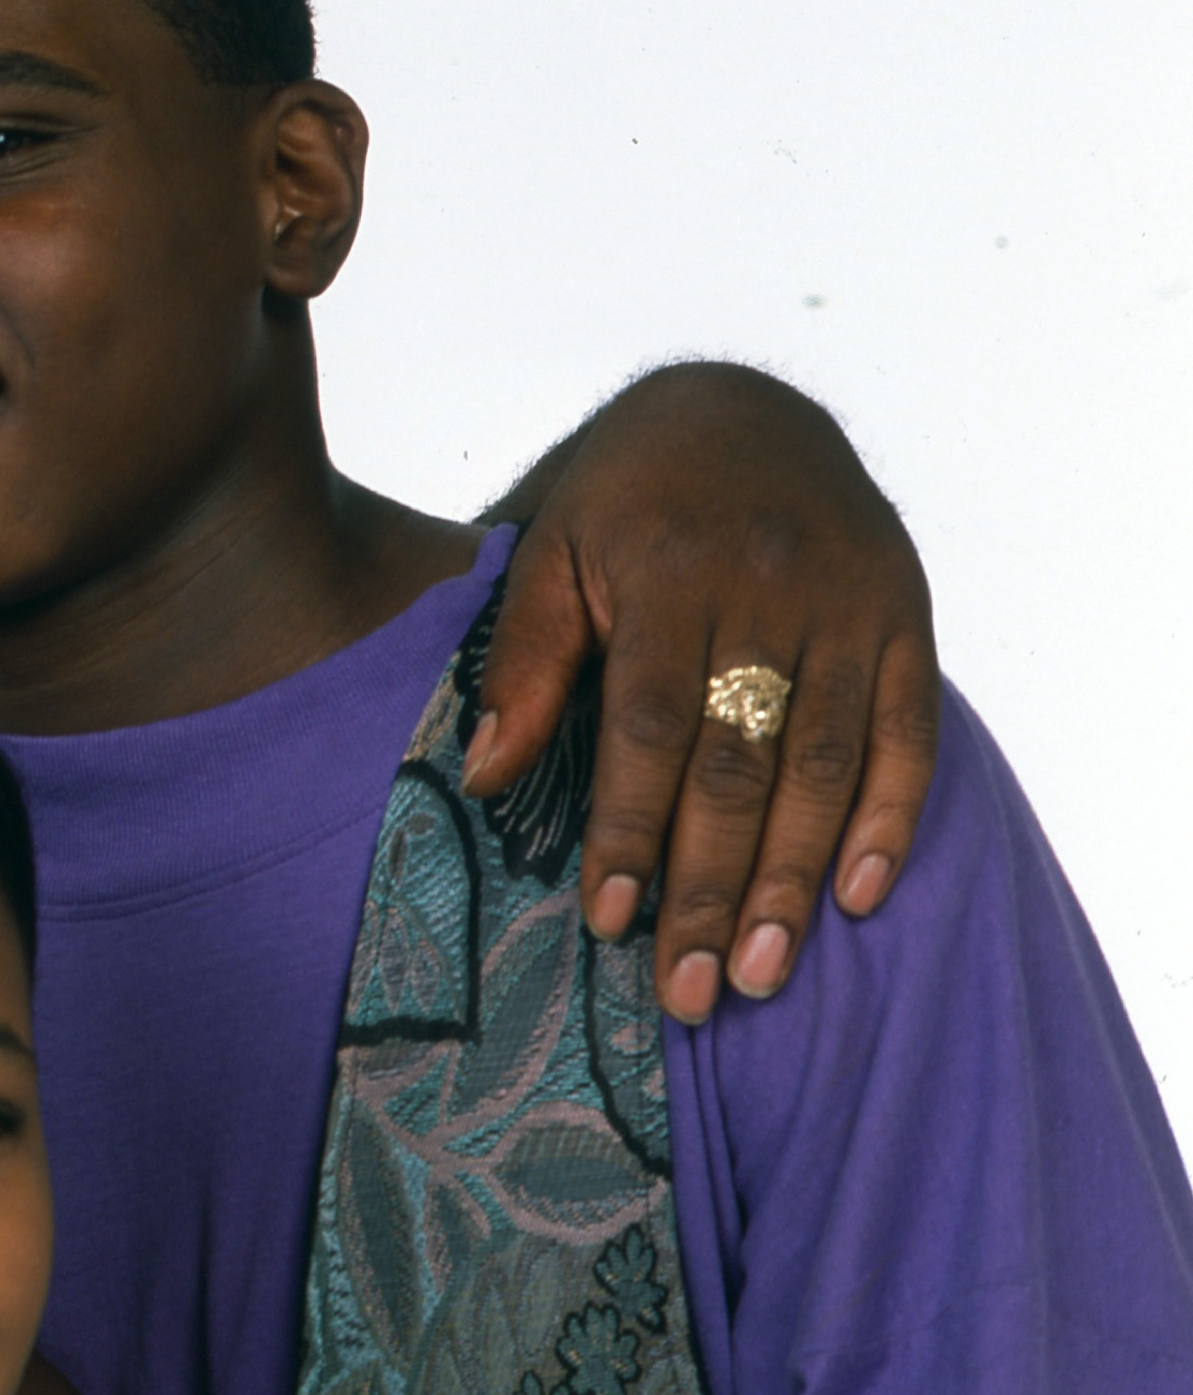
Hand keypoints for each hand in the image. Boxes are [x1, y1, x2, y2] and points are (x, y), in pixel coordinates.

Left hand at [467, 362, 939, 1021]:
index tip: (606, 918)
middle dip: (715, 886)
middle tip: (692, 990)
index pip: (649, 725)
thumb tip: (486, 778)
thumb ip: (524, 663)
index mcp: (671, 571)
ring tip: (762, 973)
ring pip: (826, 761)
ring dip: (796, 878)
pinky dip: (890, 816)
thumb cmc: (626, 501)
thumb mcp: (550, 553)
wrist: (744, 403)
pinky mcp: (908, 614)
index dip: (629, 827)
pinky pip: (909, 729)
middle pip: (741, 762)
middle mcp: (772, 587)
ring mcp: (852, 602)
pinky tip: (856, 896)